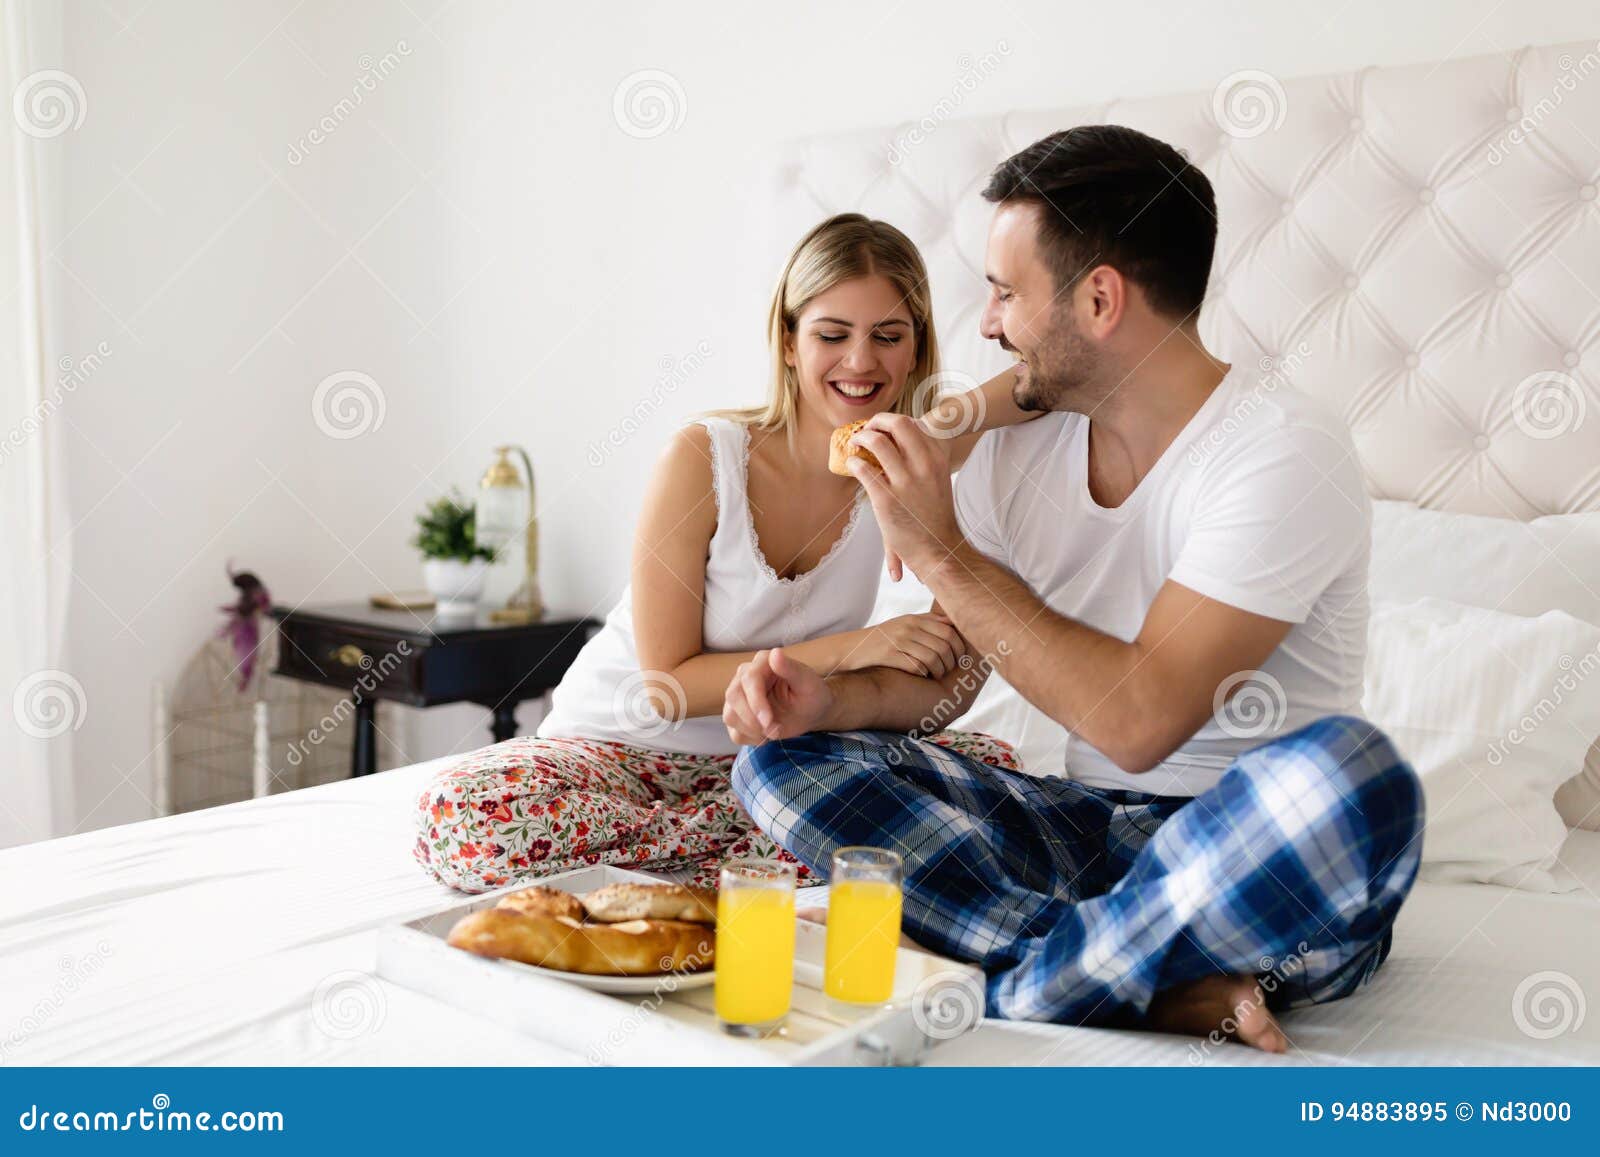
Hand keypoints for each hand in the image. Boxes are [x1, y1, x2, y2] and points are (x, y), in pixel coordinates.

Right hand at [722, 648, 834, 745]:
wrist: (811, 712)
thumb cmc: (812, 694)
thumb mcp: (807, 682)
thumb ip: (791, 668)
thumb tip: (775, 653)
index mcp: (762, 663)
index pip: (749, 679)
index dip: (756, 702)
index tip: (768, 721)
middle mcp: (745, 676)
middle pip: (733, 696)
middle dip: (752, 719)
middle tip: (774, 731)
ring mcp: (739, 696)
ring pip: (729, 715)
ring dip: (752, 730)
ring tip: (775, 731)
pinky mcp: (737, 714)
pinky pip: (734, 732)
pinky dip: (750, 739)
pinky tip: (767, 735)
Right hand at [845, 613, 963, 677]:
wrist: (852, 648)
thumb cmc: (882, 639)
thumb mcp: (903, 624)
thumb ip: (927, 622)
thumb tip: (953, 623)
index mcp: (915, 619)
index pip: (949, 631)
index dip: (959, 647)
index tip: (960, 658)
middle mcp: (908, 627)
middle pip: (943, 645)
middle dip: (951, 662)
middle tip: (949, 670)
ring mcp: (898, 640)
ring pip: (932, 657)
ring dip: (939, 671)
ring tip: (937, 675)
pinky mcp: (889, 654)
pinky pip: (916, 666)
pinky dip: (923, 674)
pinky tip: (922, 676)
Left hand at [849, 414, 963, 579]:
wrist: (940, 549)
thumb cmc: (936, 514)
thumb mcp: (940, 477)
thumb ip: (927, 455)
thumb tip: (912, 434)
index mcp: (938, 457)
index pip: (912, 423)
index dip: (892, 421)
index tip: (882, 427)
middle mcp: (924, 464)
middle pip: (897, 423)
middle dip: (876, 421)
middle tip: (866, 429)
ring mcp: (906, 481)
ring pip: (877, 441)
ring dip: (860, 438)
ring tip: (854, 444)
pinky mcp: (887, 499)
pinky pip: (863, 469)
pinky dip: (853, 462)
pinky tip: (852, 465)